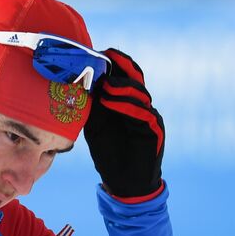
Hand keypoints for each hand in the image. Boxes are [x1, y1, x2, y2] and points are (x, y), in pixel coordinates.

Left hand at [84, 49, 164, 198]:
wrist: (126, 183)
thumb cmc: (110, 154)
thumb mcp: (96, 126)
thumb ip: (93, 107)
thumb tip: (80, 85)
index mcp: (127, 103)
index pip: (124, 76)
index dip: (114, 63)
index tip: (99, 52)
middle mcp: (140, 106)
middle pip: (135, 78)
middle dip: (122, 65)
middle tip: (107, 55)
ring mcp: (149, 116)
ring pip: (139, 93)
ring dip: (121, 85)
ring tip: (106, 81)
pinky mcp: (154, 130)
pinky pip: (142, 113)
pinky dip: (126, 105)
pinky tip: (111, 99)